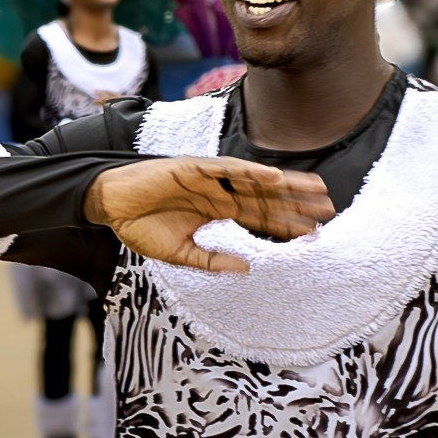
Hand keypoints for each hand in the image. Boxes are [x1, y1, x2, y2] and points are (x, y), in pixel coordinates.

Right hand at [82, 157, 331, 274]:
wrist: (109, 206)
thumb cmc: (141, 226)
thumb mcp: (179, 254)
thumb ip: (211, 261)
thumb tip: (245, 270)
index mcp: (217, 211)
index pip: (259, 218)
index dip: (285, 224)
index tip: (313, 232)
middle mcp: (219, 193)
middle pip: (266, 198)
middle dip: (296, 203)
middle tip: (328, 208)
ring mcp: (209, 179)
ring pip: (255, 181)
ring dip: (285, 184)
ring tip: (314, 188)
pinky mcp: (192, 168)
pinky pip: (227, 169)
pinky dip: (249, 172)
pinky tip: (272, 178)